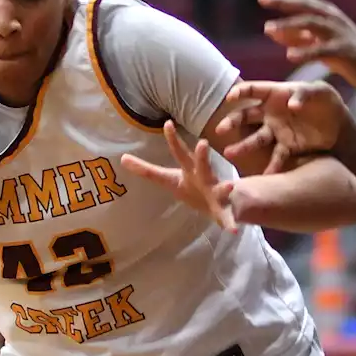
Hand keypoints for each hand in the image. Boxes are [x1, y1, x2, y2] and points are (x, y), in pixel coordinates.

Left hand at [120, 121, 237, 230]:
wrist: (221, 202)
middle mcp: (205, 177)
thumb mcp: (168, 178)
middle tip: (202, 144)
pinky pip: (228, 218)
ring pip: (221, 188)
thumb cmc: (192, 185)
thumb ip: (147, 170)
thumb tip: (122, 158)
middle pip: (203, 165)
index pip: (179, 152)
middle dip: (202, 156)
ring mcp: (216, 193)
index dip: (173, 139)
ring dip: (224, 187)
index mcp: (190, 169)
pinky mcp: (223, 211)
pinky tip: (233, 231)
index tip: (168, 123)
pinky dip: (230, 224)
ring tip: (228, 186)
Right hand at [213, 80, 349, 173]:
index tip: (230, 98)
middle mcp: (272, 113)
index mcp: (277, 94)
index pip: (253, 90)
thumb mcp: (321, 91)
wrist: (340, 124)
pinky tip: (265, 177)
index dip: (240, 92)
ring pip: (256, 139)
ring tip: (230, 154)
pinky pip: (277, 158)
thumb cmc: (327, 100)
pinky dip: (271, 167)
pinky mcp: (287, 147)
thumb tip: (291, 104)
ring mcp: (277, 131)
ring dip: (243, 146)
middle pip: (246, 116)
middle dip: (232, 122)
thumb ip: (305, 94)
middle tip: (221, 130)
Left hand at [258, 0, 355, 87]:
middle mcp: (331, 19)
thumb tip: (269, 30)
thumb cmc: (346, 54)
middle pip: (303, 6)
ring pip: (311, 24)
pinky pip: (321, 51)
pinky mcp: (344, 51)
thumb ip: (295, 36)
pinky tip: (289, 56)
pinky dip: (305, 52)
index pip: (299, 0)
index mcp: (325, 14)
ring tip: (267, 28)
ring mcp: (338, 33)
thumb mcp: (318, 42)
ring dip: (288, 25)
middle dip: (282, 0)